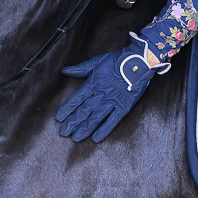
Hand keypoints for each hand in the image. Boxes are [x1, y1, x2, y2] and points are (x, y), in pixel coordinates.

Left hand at [55, 33, 169, 141]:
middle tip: (63, 132)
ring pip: (95, 117)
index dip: (67, 109)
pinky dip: (104, 129)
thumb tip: (65, 70)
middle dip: (73, 122)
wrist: (139, 61)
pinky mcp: (124, 107)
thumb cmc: (118, 59)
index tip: (58, 118)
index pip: (76, 99)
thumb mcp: (97, 61)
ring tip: (76, 138)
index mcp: (93, 83)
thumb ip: (80, 68)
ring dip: (85, 128)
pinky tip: (96, 138)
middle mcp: (101, 94)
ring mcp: (112, 101)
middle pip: (84, 110)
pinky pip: (112, 120)